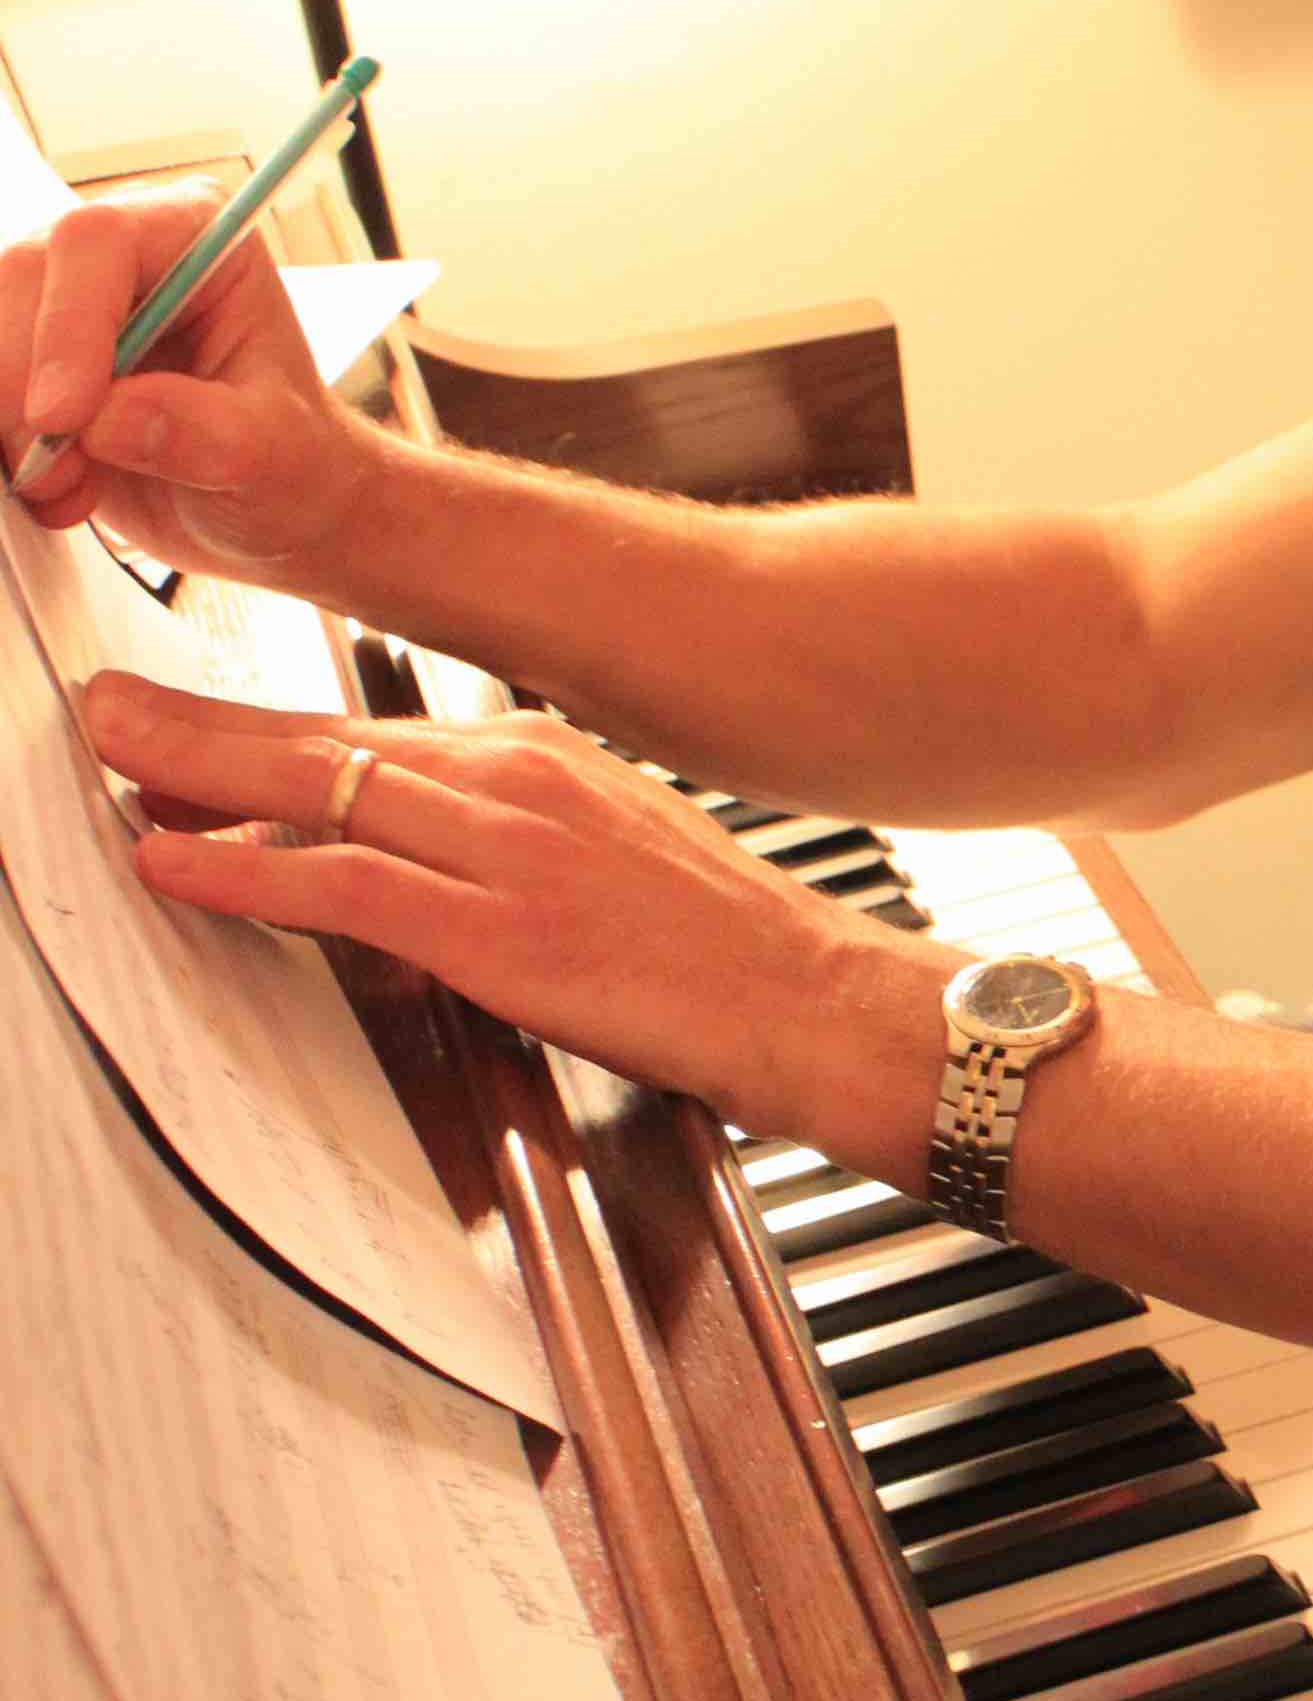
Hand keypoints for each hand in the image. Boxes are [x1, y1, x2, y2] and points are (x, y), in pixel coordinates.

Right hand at [1, 201, 379, 587]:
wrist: (269, 507)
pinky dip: (1, 442)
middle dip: (22, 386)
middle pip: (21, 276)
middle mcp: (119, 251)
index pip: (98, 242)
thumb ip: (206, 433)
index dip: (68, 324)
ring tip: (71, 491)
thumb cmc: (290, 463)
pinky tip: (55, 490)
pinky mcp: (30, 353)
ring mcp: (63, 299)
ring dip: (7, 424)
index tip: (64, 417)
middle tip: (60, 476)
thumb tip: (111, 420)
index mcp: (195, 235)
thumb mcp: (273, 455)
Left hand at [82, 677, 945, 1168]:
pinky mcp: (498, 929)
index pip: (373, 731)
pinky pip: (340, 883)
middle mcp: (516, 778)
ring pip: (315, 789)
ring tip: (109, 757)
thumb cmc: (731, 947)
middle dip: (201, 719)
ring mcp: (506, 849)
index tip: (191, 717)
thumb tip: (426, 854)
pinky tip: (175, 858)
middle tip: (105, 703)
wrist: (819, 998)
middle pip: (323, 737)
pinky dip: (243, 867)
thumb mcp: (618, 852)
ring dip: (195, 770)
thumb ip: (517, 837)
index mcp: (543, 757)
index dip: (265, 727)